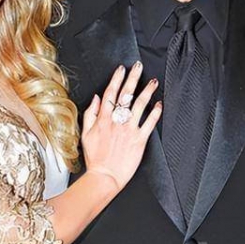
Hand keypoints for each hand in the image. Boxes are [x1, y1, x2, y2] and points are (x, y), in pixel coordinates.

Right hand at [81, 62, 161, 191]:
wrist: (104, 177)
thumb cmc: (95, 158)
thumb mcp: (85, 134)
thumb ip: (90, 114)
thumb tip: (96, 98)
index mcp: (103, 119)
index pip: (111, 93)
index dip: (117, 79)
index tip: (122, 69)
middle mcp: (117, 121)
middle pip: (126, 94)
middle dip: (133, 78)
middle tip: (139, 66)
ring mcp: (129, 129)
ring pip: (140, 105)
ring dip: (147, 91)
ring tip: (153, 82)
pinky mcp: (139, 140)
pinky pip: (149, 123)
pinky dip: (155, 112)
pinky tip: (159, 104)